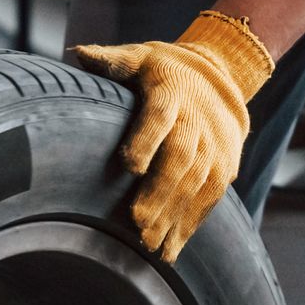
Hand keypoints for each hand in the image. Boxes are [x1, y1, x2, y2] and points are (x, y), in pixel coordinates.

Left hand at [72, 11, 273, 261]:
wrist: (220, 77)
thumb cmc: (163, 70)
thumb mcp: (139, 56)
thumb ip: (111, 60)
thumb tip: (79, 54)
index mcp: (170, 91)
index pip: (159, 116)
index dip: (146, 139)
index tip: (130, 165)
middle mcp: (196, 120)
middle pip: (180, 158)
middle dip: (160, 192)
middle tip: (138, 222)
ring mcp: (214, 146)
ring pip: (196, 184)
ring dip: (173, 217)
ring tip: (150, 245)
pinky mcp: (224, 168)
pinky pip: (209, 200)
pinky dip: (190, 226)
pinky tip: (170, 250)